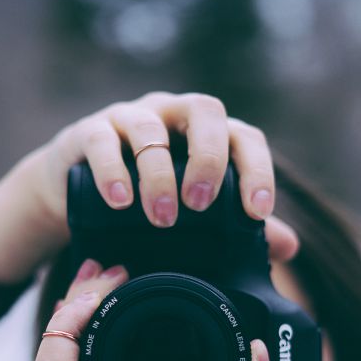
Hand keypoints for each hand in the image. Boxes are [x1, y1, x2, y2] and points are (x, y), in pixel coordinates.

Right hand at [0, 91, 297, 283]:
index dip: (256, 169)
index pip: (243, 136)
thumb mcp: (191, 214)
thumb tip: (289, 248)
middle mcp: (171, 115)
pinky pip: (101, 140)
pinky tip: (120, 202)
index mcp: (205, 133)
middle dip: (209, 158)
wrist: (72, 193)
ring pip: (150, 129)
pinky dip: (112, 171)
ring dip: (159, 175)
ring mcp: (128, 118)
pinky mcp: (88, 131)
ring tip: (162, 218)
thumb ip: (237, 226)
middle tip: (201, 205)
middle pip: (204, 111)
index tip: (257, 212)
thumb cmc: (143, 199)